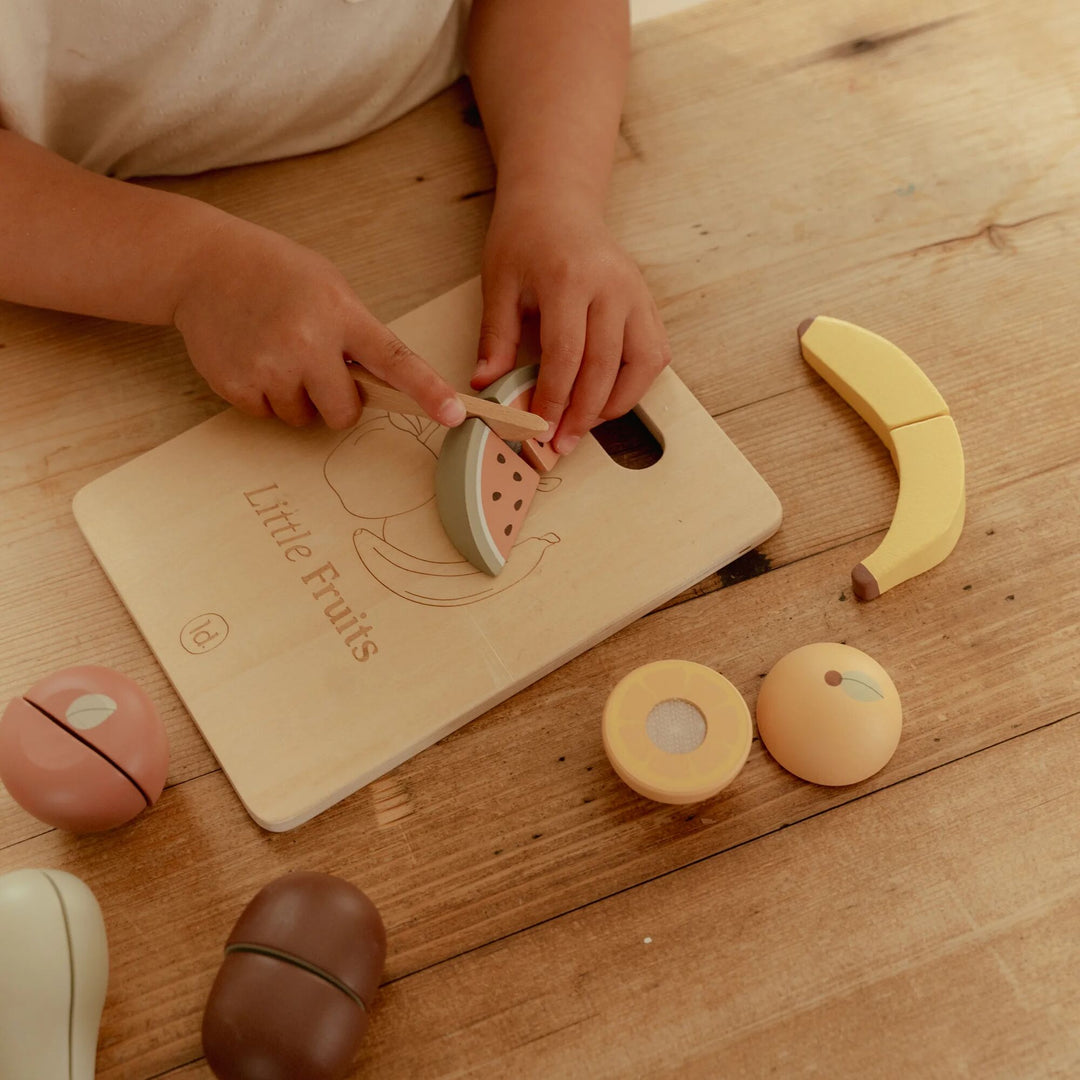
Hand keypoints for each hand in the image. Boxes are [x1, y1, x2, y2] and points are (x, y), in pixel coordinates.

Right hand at [173, 218, 465, 429]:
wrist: (201, 264)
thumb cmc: (276, 274)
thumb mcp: (330, 287)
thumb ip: (359, 334)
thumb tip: (386, 386)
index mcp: (340, 313)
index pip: (395, 361)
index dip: (428, 391)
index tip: (455, 414)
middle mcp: (306, 343)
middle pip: (344, 412)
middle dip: (337, 400)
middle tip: (316, 366)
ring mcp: (269, 367)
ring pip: (304, 418)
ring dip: (297, 396)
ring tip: (276, 352)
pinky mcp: (236, 385)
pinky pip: (267, 415)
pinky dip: (263, 395)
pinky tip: (252, 357)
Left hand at [472, 189, 669, 453]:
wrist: (558, 201)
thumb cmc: (525, 239)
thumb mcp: (498, 283)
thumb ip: (495, 337)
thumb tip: (485, 386)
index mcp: (569, 279)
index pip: (566, 355)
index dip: (554, 400)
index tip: (540, 429)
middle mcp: (612, 287)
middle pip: (605, 367)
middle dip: (582, 414)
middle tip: (562, 444)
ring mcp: (636, 294)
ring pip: (642, 365)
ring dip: (616, 403)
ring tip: (585, 424)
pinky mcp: (647, 302)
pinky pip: (654, 353)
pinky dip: (635, 383)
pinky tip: (606, 397)